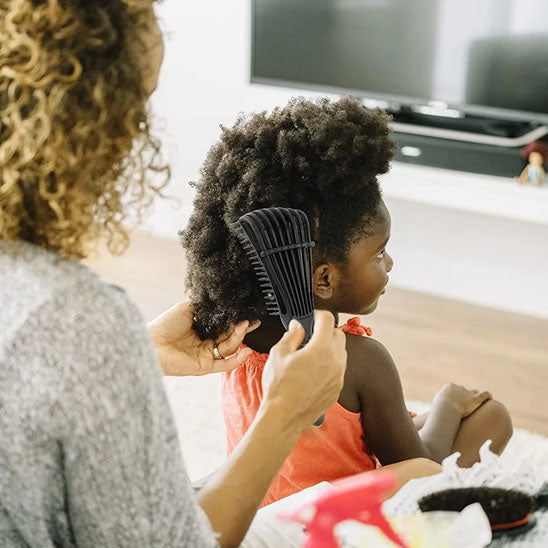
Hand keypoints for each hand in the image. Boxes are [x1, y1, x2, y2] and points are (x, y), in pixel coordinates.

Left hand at [147, 301, 259, 375]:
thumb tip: (222, 299)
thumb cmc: (164, 325)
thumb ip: (205, 305)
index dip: (236, 319)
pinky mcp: (205, 366)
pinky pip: (225, 364)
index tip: (248, 313)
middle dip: (242, 328)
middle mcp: (206, 341)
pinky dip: (237, 359)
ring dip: (238, 338)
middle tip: (251, 320)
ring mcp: (206, 354)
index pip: (225, 324)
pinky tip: (246, 350)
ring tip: (243, 327)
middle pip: (230, 336)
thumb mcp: (187, 308)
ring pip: (229, 348)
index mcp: (203, 328)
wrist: (150, 343)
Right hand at [260, 310, 346, 430]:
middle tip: (311, 335)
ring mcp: (339, 376)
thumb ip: (292, 335)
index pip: (327, 320)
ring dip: (330, 348)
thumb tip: (299, 326)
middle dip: (326, 331)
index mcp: (322, 348)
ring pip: (341, 352)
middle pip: (338, 334)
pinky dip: (330, 365)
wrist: (284, 417)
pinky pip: (339, 369)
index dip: (317, 315)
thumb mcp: (279, 354)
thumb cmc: (279, 386)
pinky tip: (314, 371)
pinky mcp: (338, 389)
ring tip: (311, 354)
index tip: (310, 318)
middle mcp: (336, 361)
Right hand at [434, 383, 491, 417]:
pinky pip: (485, 395)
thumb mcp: (433, 411)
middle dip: (465, 396)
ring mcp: (467, 392)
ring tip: (480, 404)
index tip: (456, 403)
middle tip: (466, 406)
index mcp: (448, 387)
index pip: (454, 389)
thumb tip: (428, 420)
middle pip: (464, 390)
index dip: (456, 396)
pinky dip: (488, 395)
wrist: (446, 409)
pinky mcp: (476, 399)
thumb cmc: (438, 412)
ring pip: (474, 392)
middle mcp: (458, 388)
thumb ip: (434, 413)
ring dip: (476, 397)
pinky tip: (490, 398)